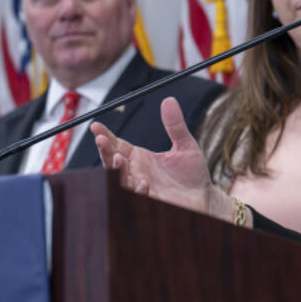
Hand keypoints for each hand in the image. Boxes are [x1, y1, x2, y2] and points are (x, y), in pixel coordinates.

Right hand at [92, 96, 219, 214]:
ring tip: (119, 158)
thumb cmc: (193, 173)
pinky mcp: (152, 201)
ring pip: (122, 180)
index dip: (105, 136)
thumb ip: (175, 125)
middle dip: (105, 151)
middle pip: (113, 161)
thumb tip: (169, 100)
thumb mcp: (186, 145)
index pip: (117, 145)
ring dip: (117, 170)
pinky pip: (139, 197)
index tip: (95, 126)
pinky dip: (138, 190)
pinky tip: (143, 183)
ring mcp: (142, 188)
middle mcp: (137, 172)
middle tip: (101, 140)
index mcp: (140, 157)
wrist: (204, 196)